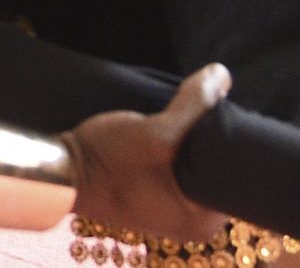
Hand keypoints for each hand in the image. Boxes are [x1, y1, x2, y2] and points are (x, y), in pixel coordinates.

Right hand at [66, 63, 231, 246]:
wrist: (62, 172)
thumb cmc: (106, 160)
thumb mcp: (154, 132)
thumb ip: (192, 106)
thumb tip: (222, 75)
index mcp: (202, 221)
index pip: (236, 176)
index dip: (233, 142)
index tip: (225, 115)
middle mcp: (195, 224)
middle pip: (218, 170)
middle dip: (212, 140)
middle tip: (204, 110)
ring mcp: (175, 212)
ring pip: (199, 167)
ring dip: (194, 142)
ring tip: (187, 117)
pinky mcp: (158, 198)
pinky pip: (181, 170)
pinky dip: (179, 149)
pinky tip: (171, 130)